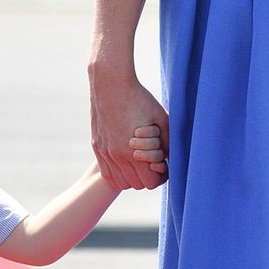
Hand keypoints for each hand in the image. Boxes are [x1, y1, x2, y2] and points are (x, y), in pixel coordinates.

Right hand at [89, 72, 167, 189]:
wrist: (110, 84)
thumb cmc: (139, 99)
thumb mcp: (161, 119)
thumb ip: (168, 143)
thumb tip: (171, 159)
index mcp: (134, 152)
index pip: (150, 183)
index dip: (160, 177)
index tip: (163, 165)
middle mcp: (117, 156)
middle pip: (136, 185)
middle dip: (147, 176)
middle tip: (153, 163)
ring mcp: (105, 152)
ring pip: (121, 182)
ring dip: (132, 177)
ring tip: (140, 163)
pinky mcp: (97, 147)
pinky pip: (107, 173)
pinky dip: (117, 173)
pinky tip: (126, 161)